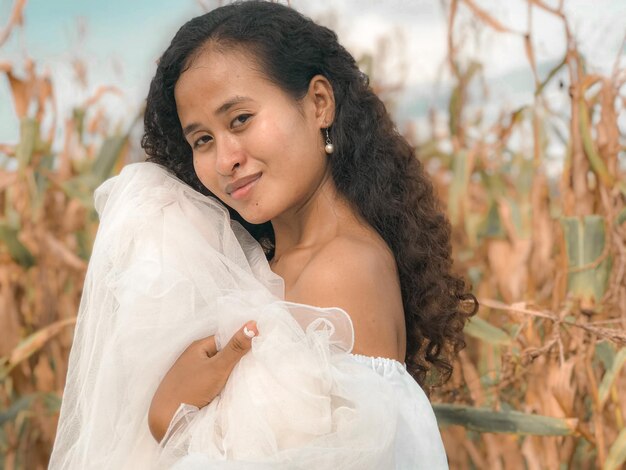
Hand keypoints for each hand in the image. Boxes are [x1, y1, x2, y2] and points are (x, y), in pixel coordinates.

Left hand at [148, 321, 257, 441]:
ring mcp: (192, 373)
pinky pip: (212, 380)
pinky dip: (222, 383)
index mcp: (198, 347)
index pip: (225, 338)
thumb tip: (253, 323)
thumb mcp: (218, 367)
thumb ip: (236, 348)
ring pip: (218, 368)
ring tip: (248, 374)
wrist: (166, 420)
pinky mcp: (192, 388)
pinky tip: (232, 387)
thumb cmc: (191, 390)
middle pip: (222, 353)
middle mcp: (194, 357)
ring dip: (230, 372)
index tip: (259, 345)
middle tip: (257, 361)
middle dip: (237, 358)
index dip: (241, 341)